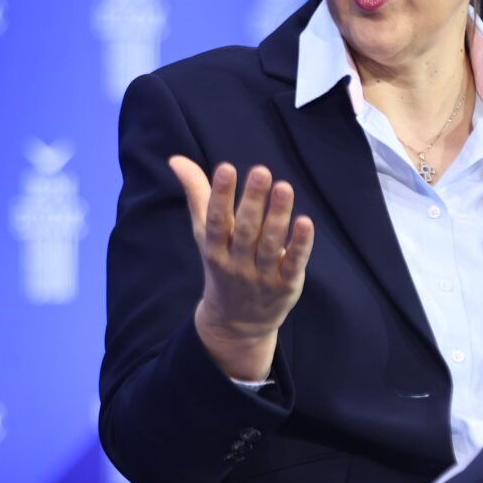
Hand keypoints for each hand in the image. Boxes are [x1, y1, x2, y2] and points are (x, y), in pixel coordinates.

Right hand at [168, 156, 313, 380]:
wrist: (236, 323)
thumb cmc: (222, 264)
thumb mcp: (205, 234)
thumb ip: (197, 195)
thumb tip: (176, 159)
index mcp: (215, 248)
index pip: (216, 220)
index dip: (219, 195)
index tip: (226, 168)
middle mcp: (236, 263)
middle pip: (245, 231)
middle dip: (252, 201)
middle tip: (261, 171)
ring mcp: (262, 276)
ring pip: (270, 244)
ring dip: (278, 216)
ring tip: (284, 187)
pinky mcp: (286, 285)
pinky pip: (293, 263)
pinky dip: (300, 244)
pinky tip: (305, 222)